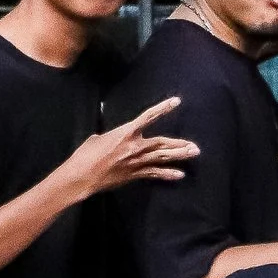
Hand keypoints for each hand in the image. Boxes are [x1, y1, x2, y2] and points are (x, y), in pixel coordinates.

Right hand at [63, 97, 199, 197]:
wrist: (82, 176)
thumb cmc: (86, 155)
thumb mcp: (98, 138)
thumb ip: (111, 135)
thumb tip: (111, 134)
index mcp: (126, 132)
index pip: (149, 116)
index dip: (163, 108)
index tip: (176, 102)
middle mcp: (135, 146)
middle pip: (162, 143)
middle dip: (180, 145)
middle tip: (194, 146)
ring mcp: (137, 161)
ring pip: (162, 157)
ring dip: (179, 156)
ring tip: (193, 154)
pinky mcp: (135, 175)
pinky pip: (155, 173)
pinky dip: (168, 174)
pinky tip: (180, 174)